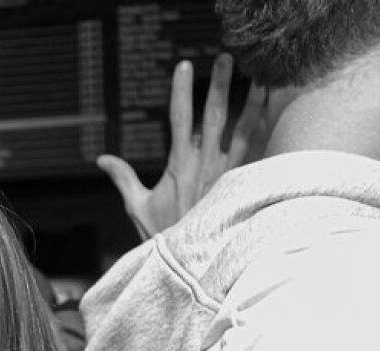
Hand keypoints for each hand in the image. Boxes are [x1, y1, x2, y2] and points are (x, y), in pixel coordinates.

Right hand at [97, 54, 268, 238]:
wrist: (194, 263)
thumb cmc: (163, 237)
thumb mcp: (137, 207)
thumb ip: (122, 178)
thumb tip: (101, 158)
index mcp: (179, 165)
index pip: (179, 118)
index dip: (181, 91)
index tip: (183, 66)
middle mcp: (206, 164)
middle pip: (214, 115)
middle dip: (219, 84)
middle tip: (225, 57)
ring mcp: (229, 173)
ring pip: (244, 129)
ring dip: (252, 102)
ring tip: (261, 77)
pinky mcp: (244, 184)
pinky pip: (259, 152)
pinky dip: (268, 132)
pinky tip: (277, 115)